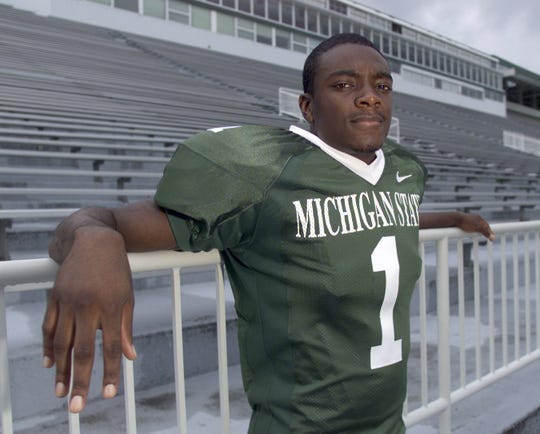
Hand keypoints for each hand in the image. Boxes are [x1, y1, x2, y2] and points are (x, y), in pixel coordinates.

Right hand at [42, 226, 136, 412]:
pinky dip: (48, 347)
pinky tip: (50, 364)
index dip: (111, 371)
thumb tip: (129, 357)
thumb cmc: (116, 271)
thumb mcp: (128, 296)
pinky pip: (48, 327)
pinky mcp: (54, 297)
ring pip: (61, 343)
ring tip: (61, 392)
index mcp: (112, 306)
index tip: (109, 393)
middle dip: (80, 380)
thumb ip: (126, 327)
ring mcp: (68, 301)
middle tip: (77, 406)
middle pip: (82, 350)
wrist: (93, 241)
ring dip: (61, 370)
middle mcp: (88, 305)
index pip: (112, 346)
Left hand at [456, 213, 494, 240]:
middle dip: (484, 231)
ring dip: (476, 231)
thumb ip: (485, 232)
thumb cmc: (466, 223)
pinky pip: (467, 228)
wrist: (453, 219)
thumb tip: (493, 238)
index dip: (489, 232)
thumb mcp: (477, 228)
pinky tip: (468, 233)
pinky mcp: (461, 223)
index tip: (492, 237)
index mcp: (478, 218)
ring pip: (474, 227)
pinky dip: (470, 231)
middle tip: (487, 236)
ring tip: (478, 235)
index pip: (486, 226)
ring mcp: (467, 220)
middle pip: (481, 226)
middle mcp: (473, 218)